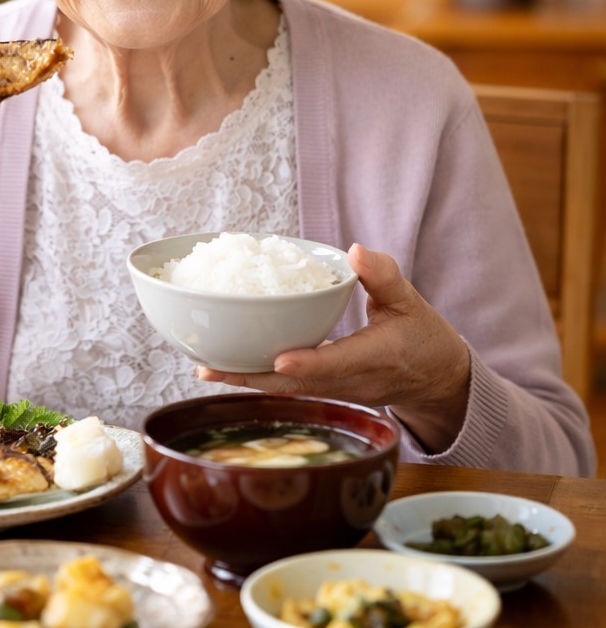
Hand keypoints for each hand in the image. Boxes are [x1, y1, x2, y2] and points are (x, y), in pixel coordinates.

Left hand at [196, 244, 471, 453]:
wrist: (438, 381)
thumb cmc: (425, 337)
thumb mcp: (410, 300)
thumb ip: (383, 276)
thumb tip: (356, 251)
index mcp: (378, 358)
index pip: (339, 363)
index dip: (308, 364)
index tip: (278, 360)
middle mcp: (353, 382)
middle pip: (297, 386)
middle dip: (252, 378)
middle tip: (208, 368)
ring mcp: (338, 392)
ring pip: (288, 392)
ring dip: (248, 381)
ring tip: (206, 368)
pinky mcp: (329, 393)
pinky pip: (290, 390)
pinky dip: (261, 380)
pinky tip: (230, 368)